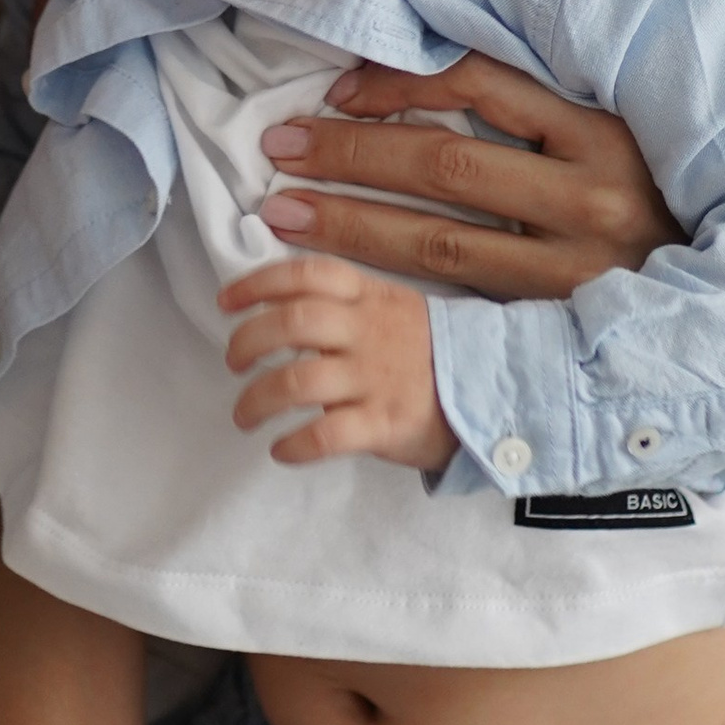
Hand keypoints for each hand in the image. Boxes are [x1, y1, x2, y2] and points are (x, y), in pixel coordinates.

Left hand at [220, 257, 455, 470]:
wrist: (499, 394)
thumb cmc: (429, 355)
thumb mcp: (394, 309)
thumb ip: (345, 303)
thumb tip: (278, 307)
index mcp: (369, 296)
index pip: (306, 275)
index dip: (258, 283)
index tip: (226, 303)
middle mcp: (369, 331)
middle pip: (292, 323)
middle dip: (247, 342)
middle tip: (234, 365)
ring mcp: (377, 378)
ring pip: (297, 381)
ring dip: (256, 400)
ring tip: (245, 415)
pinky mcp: (386, 424)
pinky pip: (325, 435)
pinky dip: (292, 445)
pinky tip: (281, 450)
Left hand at [255, 53, 678, 296]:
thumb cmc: (656, 203)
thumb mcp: (617, 138)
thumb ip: (538, 110)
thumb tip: (422, 75)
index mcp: (602, 132)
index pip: (481, 86)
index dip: (400, 82)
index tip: (338, 90)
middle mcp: (590, 198)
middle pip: (445, 165)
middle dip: (351, 153)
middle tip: (280, 145)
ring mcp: (573, 270)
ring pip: (438, 242)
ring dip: (351, 223)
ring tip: (285, 210)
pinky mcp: (556, 326)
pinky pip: (456, 299)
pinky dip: (392, 281)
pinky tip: (343, 271)